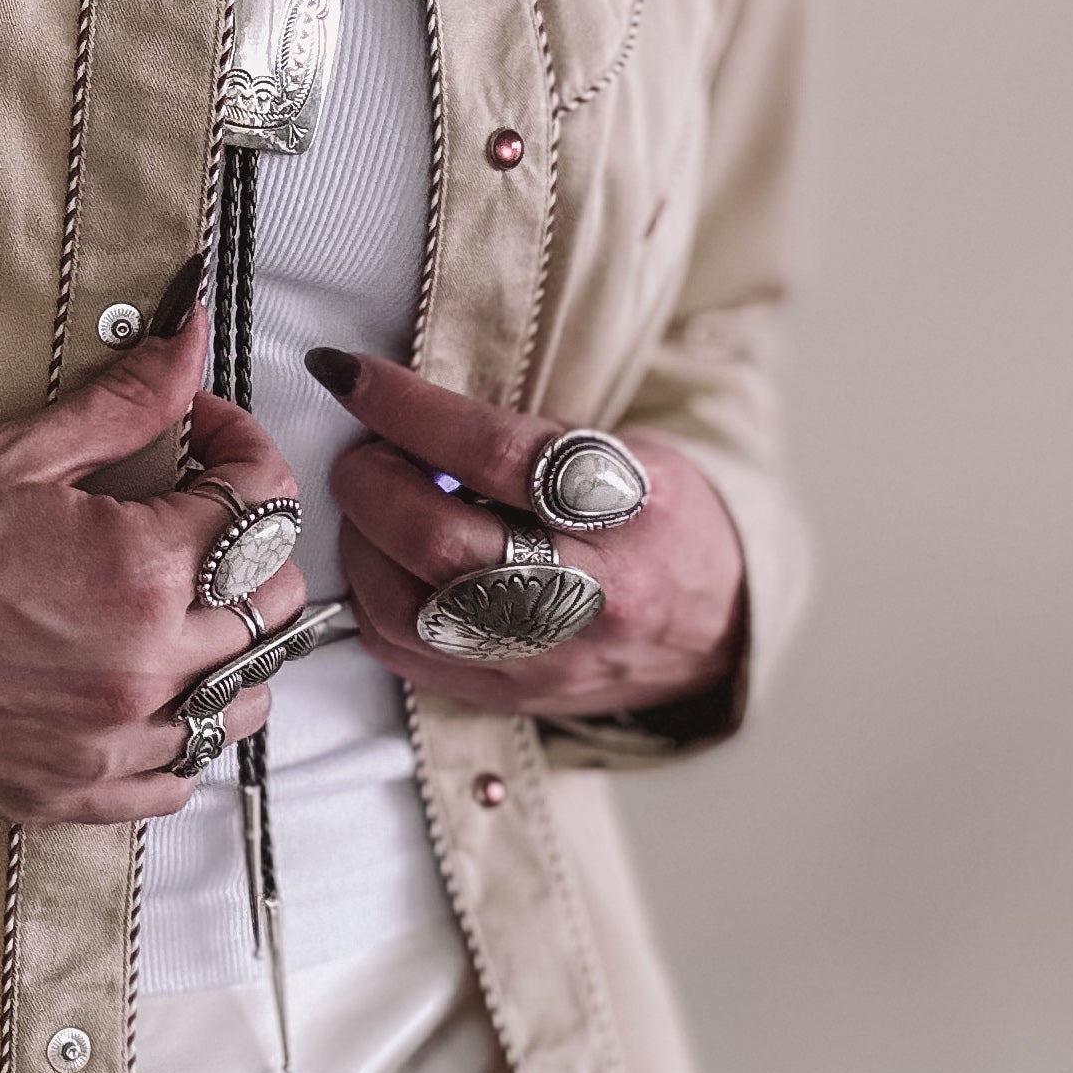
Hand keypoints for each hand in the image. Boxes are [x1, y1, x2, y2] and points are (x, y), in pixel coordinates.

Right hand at [0, 292, 304, 824]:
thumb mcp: (14, 456)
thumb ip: (123, 404)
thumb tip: (188, 342)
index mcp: (139, 572)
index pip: (264, 504)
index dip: (243, 450)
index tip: (204, 436)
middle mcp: (142, 666)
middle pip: (273, 603)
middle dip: (252, 542)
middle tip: (197, 511)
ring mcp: (110, 740)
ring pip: (242, 703)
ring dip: (233, 646)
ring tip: (182, 605)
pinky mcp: (71, 791)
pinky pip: (177, 781)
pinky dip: (182, 736)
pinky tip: (148, 692)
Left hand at [313, 351, 743, 719]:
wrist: (719, 626)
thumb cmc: (663, 520)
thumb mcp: (627, 452)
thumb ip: (527, 437)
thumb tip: (407, 412)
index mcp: (626, 510)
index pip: (495, 453)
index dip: (408, 410)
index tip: (352, 376)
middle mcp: (587, 595)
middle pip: (439, 543)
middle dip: (372, 484)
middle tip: (363, 455)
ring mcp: (544, 657)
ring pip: (407, 610)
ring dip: (360, 545)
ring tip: (370, 510)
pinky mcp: (509, 695)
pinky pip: (405, 654)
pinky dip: (372, 599)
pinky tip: (382, 563)